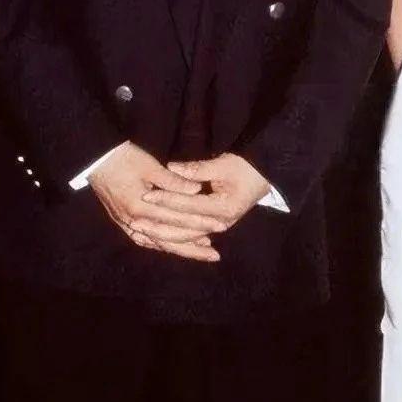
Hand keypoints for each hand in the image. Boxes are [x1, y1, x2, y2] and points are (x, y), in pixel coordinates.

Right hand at [89, 141, 220, 261]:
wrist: (96, 160)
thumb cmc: (124, 159)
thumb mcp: (150, 166)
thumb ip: (173, 181)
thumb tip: (197, 190)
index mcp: (142, 207)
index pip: (178, 219)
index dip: (200, 223)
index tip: (219, 226)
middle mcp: (134, 221)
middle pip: (169, 239)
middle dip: (194, 246)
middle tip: (214, 253)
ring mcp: (127, 224)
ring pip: (157, 243)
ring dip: (179, 249)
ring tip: (200, 252)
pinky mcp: (123, 223)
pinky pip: (144, 240)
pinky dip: (160, 245)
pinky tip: (173, 248)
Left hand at [144, 153, 270, 235]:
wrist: (265, 176)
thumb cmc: (247, 168)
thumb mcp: (224, 164)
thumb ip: (197, 169)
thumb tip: (171, 167)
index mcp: (223, 209)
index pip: (188, 206)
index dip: (166, 199)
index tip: (146, 194)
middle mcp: (220, 224)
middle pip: (184, 228)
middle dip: (159, 225)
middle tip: (135, 220)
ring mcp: (217, 227)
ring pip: (186, 236)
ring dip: (163, 234)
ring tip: (141, 230)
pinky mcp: (214, 225)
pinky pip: (191, 235)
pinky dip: (174, 236)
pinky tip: (157, 237)